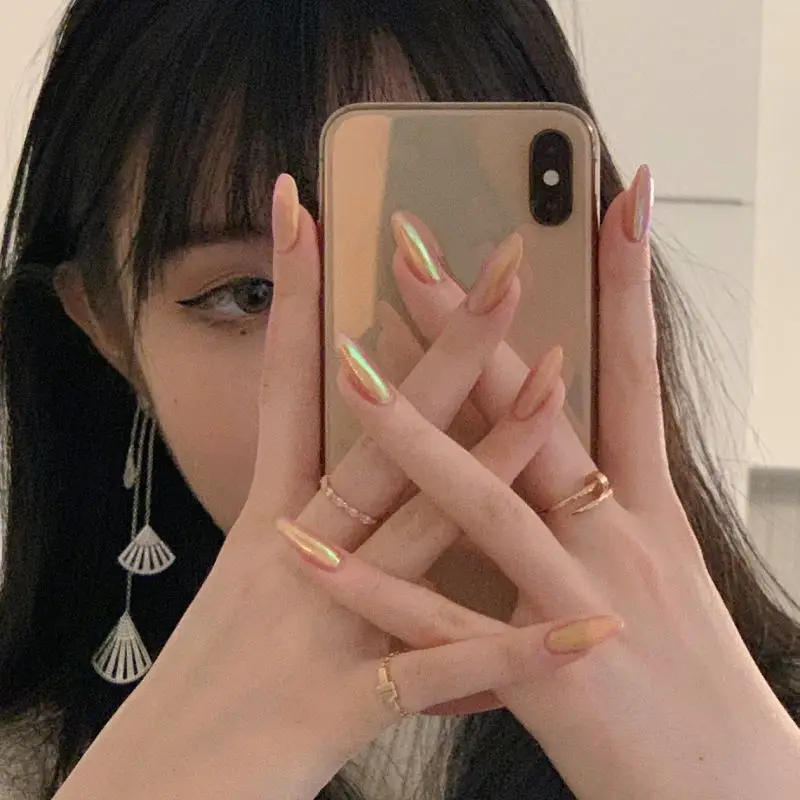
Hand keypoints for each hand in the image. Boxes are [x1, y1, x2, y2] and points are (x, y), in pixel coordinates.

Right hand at [55, 174, 619, 799]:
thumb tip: (360, 507)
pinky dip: (512, 657)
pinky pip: (437, 676)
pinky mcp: (335, 706)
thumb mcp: (258, 593)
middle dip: (440, 343)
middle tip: (500, 262)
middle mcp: (298, 552)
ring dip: (492, 456)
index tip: (304, 207)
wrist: (154, 797)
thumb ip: (322, 540)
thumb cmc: (210, 694)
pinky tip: (583, 631)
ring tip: (555, 381)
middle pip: (380, 432)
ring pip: (421, 525)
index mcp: (274, 522)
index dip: (292, 293)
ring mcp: (319, 621)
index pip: (291, 384)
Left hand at [292, 168, 799, 798]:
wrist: (738, 790)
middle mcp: (612, 534)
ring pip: (488, 500)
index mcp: (643, 505)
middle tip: (414, 249)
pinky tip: (311, 553)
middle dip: (476, 326)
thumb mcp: (657, 565)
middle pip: (539, 409)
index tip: (614, 195)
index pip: (630, 368)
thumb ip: (597, 501)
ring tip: (350, 371)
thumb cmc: (691, 672)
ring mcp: (577, 598)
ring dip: (417, 435)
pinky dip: (376, 589)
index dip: (626, 279)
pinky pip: (443, 624)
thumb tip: (546, 438)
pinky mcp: (546, 675)